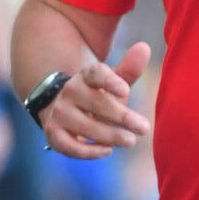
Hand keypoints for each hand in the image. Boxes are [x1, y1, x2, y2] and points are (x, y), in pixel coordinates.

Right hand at [41, 43, 150, 158]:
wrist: (63, 109)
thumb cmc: (96, 97)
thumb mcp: (112, 83)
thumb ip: (128, 71)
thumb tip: (144, 47)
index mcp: (86, 76)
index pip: (96, 74)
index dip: (109, 81)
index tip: (125, 90)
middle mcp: (70, 92)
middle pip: (96, 104)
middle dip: (121, 116)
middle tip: (143, 128)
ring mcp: (59, 113)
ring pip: (84, 126)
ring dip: (109, 135)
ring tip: (130, 141)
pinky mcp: (53, 134)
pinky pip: (69, 145)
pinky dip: (88, 151)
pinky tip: (107, 150)